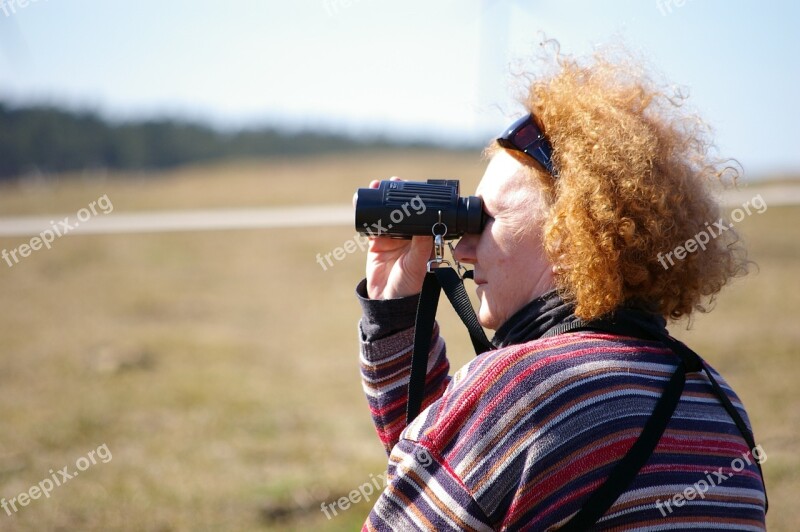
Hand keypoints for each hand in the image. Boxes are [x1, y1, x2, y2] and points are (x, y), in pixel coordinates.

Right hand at [355, 178, 431, 299]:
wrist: (388, 302)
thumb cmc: (410, 286)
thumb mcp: (419, 263)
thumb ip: (422, 244)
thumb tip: (428, 222)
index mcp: (424, 239)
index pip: (422, 214)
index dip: (418, 200)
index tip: (414, 187)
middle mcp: (410, 236)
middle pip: (403, 210)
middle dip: (398, 196)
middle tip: (394, 182)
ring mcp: (392, 238)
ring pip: (387, 214)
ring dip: (381, 200)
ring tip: (377, 185)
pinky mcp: (376, 243)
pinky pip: (372, 224)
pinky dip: (368, 213)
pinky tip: (363, 202)